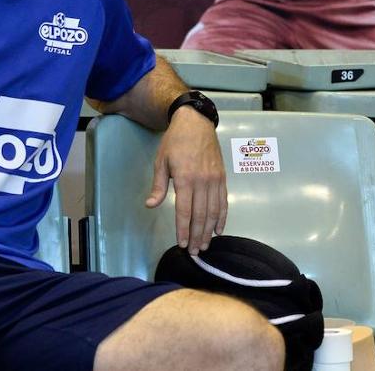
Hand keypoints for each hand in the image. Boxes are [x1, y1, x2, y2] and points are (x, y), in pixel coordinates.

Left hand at [145, 108, 226, 255]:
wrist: (195, 123)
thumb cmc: (174, 142)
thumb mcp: (161, 161)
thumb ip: (158, 186)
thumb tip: (150, 205)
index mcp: (185, 179)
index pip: (184, 211)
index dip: (183, 229)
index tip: (181, 243)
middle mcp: (203, 182)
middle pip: (201, 215)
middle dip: (196, 235)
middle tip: (194, 251)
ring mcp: (215, 180)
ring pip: (214, 212)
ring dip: (209, 231)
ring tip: (205, 245)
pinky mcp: (222, 178)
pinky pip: (224, 202)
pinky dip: (222, 217)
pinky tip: (219, 230)